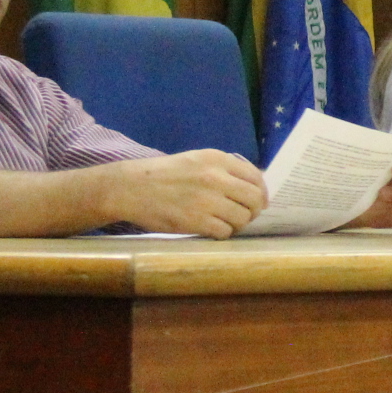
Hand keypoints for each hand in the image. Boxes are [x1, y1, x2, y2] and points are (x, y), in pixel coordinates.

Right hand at [106, 149, 267, 237]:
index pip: (255, 177)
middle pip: (254, 199)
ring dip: (238, 224)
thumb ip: (224, 169)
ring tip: (225, 222)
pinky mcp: (196, 221)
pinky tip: (212, 229)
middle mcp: (215, 177)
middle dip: (254, 210)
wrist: (130, 188)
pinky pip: (225, 232)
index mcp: (217, 159)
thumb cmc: (165, 175)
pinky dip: (222, 233)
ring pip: (242, 218)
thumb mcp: (196, 160)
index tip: (258, 202)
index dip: (261, 193)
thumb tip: (254, 187)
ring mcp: (206, 200)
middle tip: (244, 216)